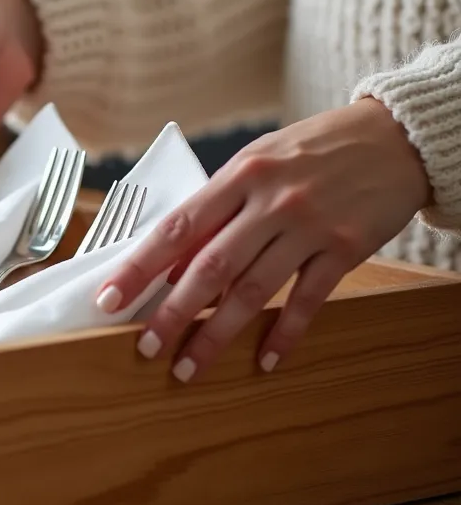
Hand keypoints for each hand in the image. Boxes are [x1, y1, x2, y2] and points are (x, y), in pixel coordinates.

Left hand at [95, 98, 431, 381]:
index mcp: (239, 175)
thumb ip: (219, 208)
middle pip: (209, 266)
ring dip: (217, 334)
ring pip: (252, 290)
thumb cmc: (313, 151)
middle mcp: (270, 201)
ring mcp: (309, 226)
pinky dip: (284, 334)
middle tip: (144, 346)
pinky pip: (307, 300)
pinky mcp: (346, 248)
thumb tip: (175, 262)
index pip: (178, 227)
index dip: (140, 266)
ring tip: (189, 367)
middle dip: (172, 312)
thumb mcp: (258, 162)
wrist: (396, 137)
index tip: (110, 298)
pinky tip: (264, 361)